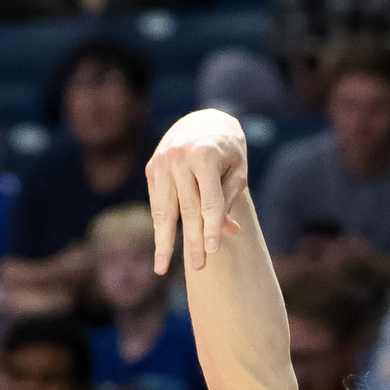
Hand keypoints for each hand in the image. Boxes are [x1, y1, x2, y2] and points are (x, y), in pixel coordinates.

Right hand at [147, 110, 248, 273]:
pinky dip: (160, 226)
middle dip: (192, 241)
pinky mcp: (152, 168)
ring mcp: (161, 162)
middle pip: (187, 208)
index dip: (212, 227)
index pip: (209, 200)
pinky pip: (157, 203)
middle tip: (198, 267)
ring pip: (163, 210)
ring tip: (162, 268)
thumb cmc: (227, 150)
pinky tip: (162, 248)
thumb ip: (229, 198)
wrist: (201, 121)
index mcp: (204, 154)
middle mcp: (178, 156)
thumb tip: (229, 231)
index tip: (213, 251)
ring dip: (164, 241)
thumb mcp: (237, 169)